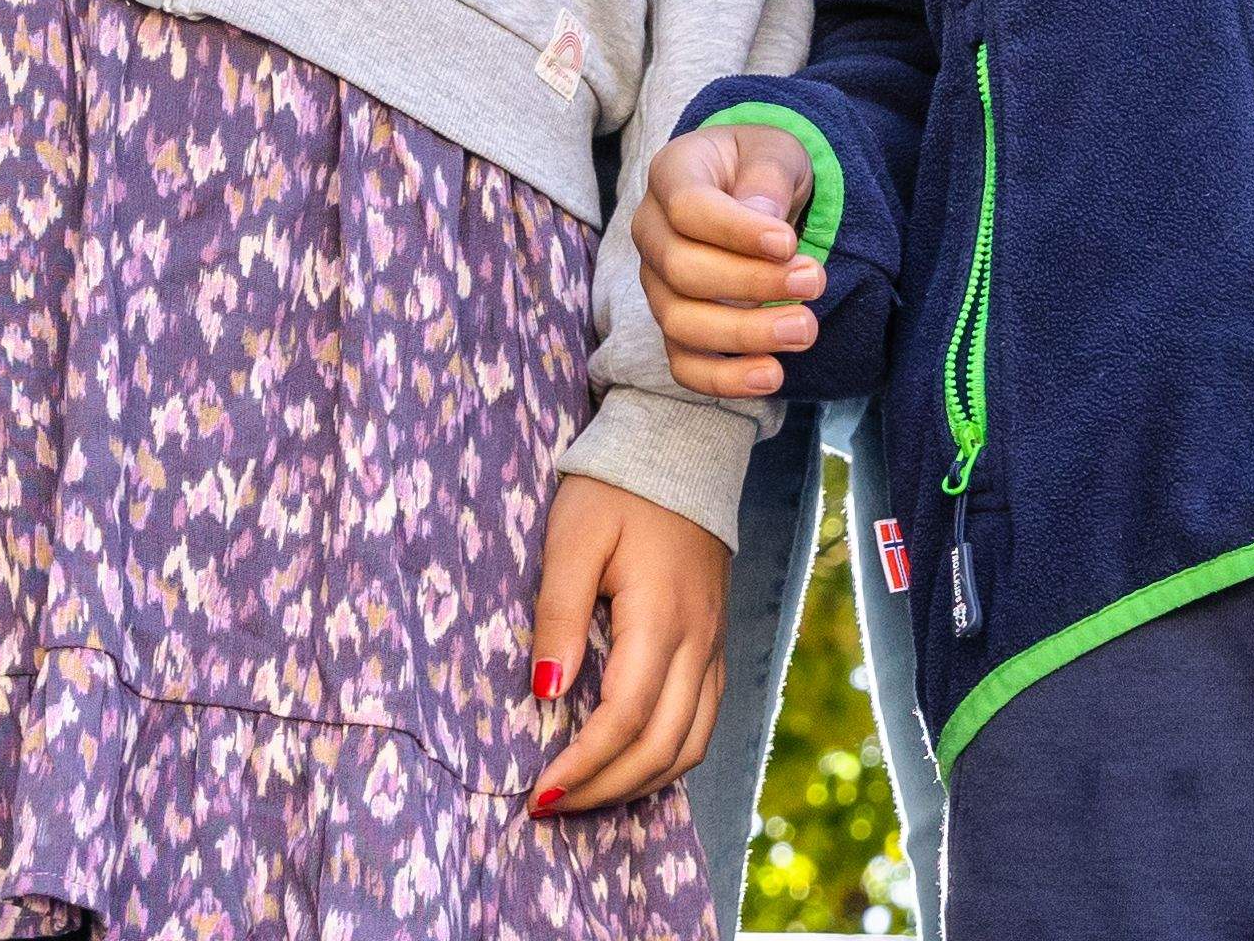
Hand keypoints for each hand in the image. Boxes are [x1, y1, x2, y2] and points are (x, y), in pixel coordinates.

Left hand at [523, 474, 729, 815]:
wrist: (682, 445)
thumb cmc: (617, 487)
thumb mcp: (572, 538)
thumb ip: (558, 614)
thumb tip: (545, 691)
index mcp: (662, 618)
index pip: (626, 719)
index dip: (583, 767)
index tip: (538, 794)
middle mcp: (698, 641)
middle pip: (663, 747)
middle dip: (605, 790)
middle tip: (551, 807)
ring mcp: (714, 644)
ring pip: (692, 744)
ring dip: (639, 783)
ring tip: (584, 796)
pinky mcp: (715, 642)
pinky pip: (703, 722)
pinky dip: (667, 757)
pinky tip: (627, 763)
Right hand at [640, 122, 825, 395]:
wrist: (752, 187)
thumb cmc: (761, 165)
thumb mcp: (775, 150)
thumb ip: (767, 179)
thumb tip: (765, 224)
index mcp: (672, 175)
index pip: (687, 209)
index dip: (736, 231)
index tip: (788, 243)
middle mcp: (653, 232)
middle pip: (681, 271)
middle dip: (752, 283)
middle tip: (814, 282)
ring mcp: (658, 284)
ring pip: (681, 323)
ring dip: (745, 334)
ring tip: (804, 329)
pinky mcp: (676, 326)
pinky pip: (685, 365)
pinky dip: (724, 379)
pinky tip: (772, 375)